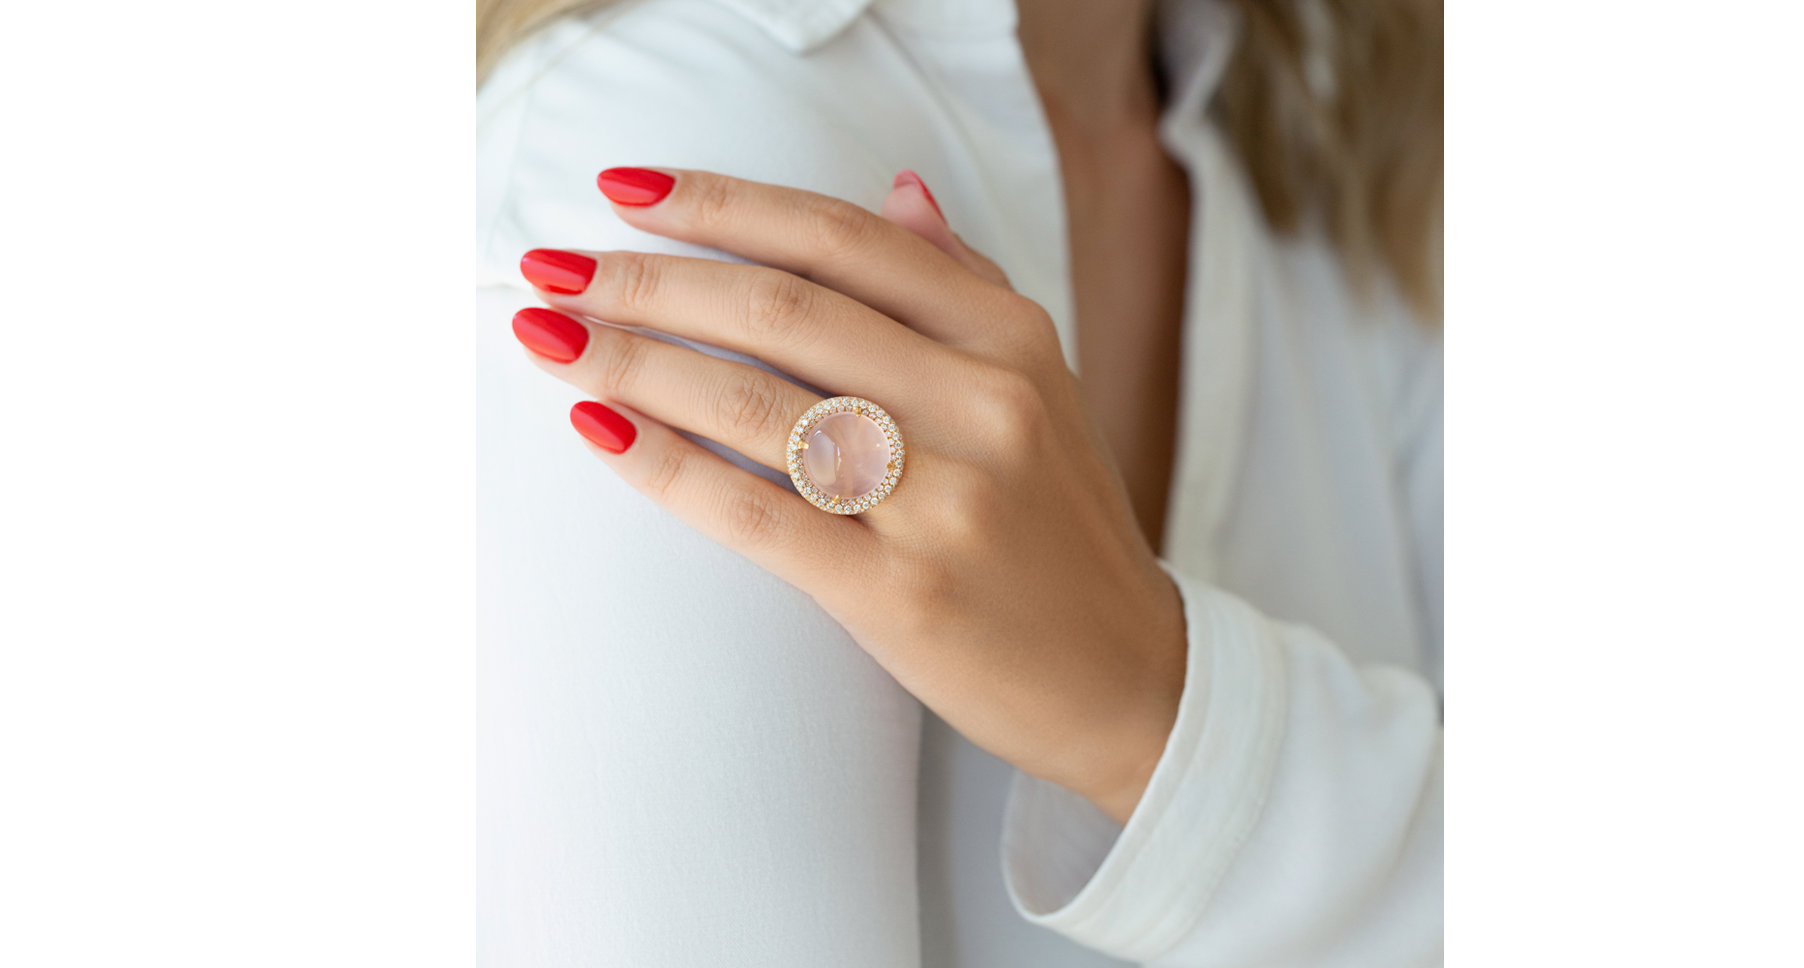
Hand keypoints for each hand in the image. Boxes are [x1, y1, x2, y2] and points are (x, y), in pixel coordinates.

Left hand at [511, 167, 1184, 822]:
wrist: (1129, 680)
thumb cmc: (1061, 527)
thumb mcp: (1043, 385)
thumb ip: (962, 285)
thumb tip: (894, 190)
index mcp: (1011, 338)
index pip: (842, 240)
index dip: (721, 204)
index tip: (626, 193)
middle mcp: (985, 404)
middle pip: (782, 309)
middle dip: (648, 278)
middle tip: (552, 264)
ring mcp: (946, 500)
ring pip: (756, 401)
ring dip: (632, 358)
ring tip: (548, 333)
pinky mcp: (902, 593)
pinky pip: (757, 512)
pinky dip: (664, 463)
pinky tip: (596, 428)